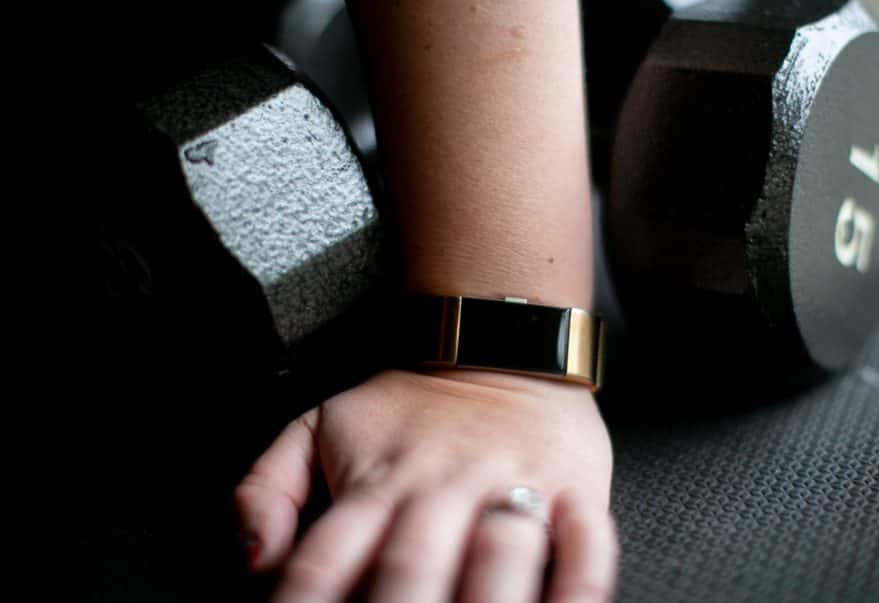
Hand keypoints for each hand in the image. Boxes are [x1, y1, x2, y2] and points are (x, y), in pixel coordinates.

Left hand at [235, 368, 617, 601]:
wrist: (500, 339)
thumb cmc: (413, 401)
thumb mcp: (317, 425)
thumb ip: (265, 487)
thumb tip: (256, 561)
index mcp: (373, 482)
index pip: (324, 564)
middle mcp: (438, 489)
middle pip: (408, 572)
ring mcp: (510, 487)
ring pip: (494, 560)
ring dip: (482, 602)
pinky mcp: (572, 489)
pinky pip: (585, 547)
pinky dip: (578, 586)